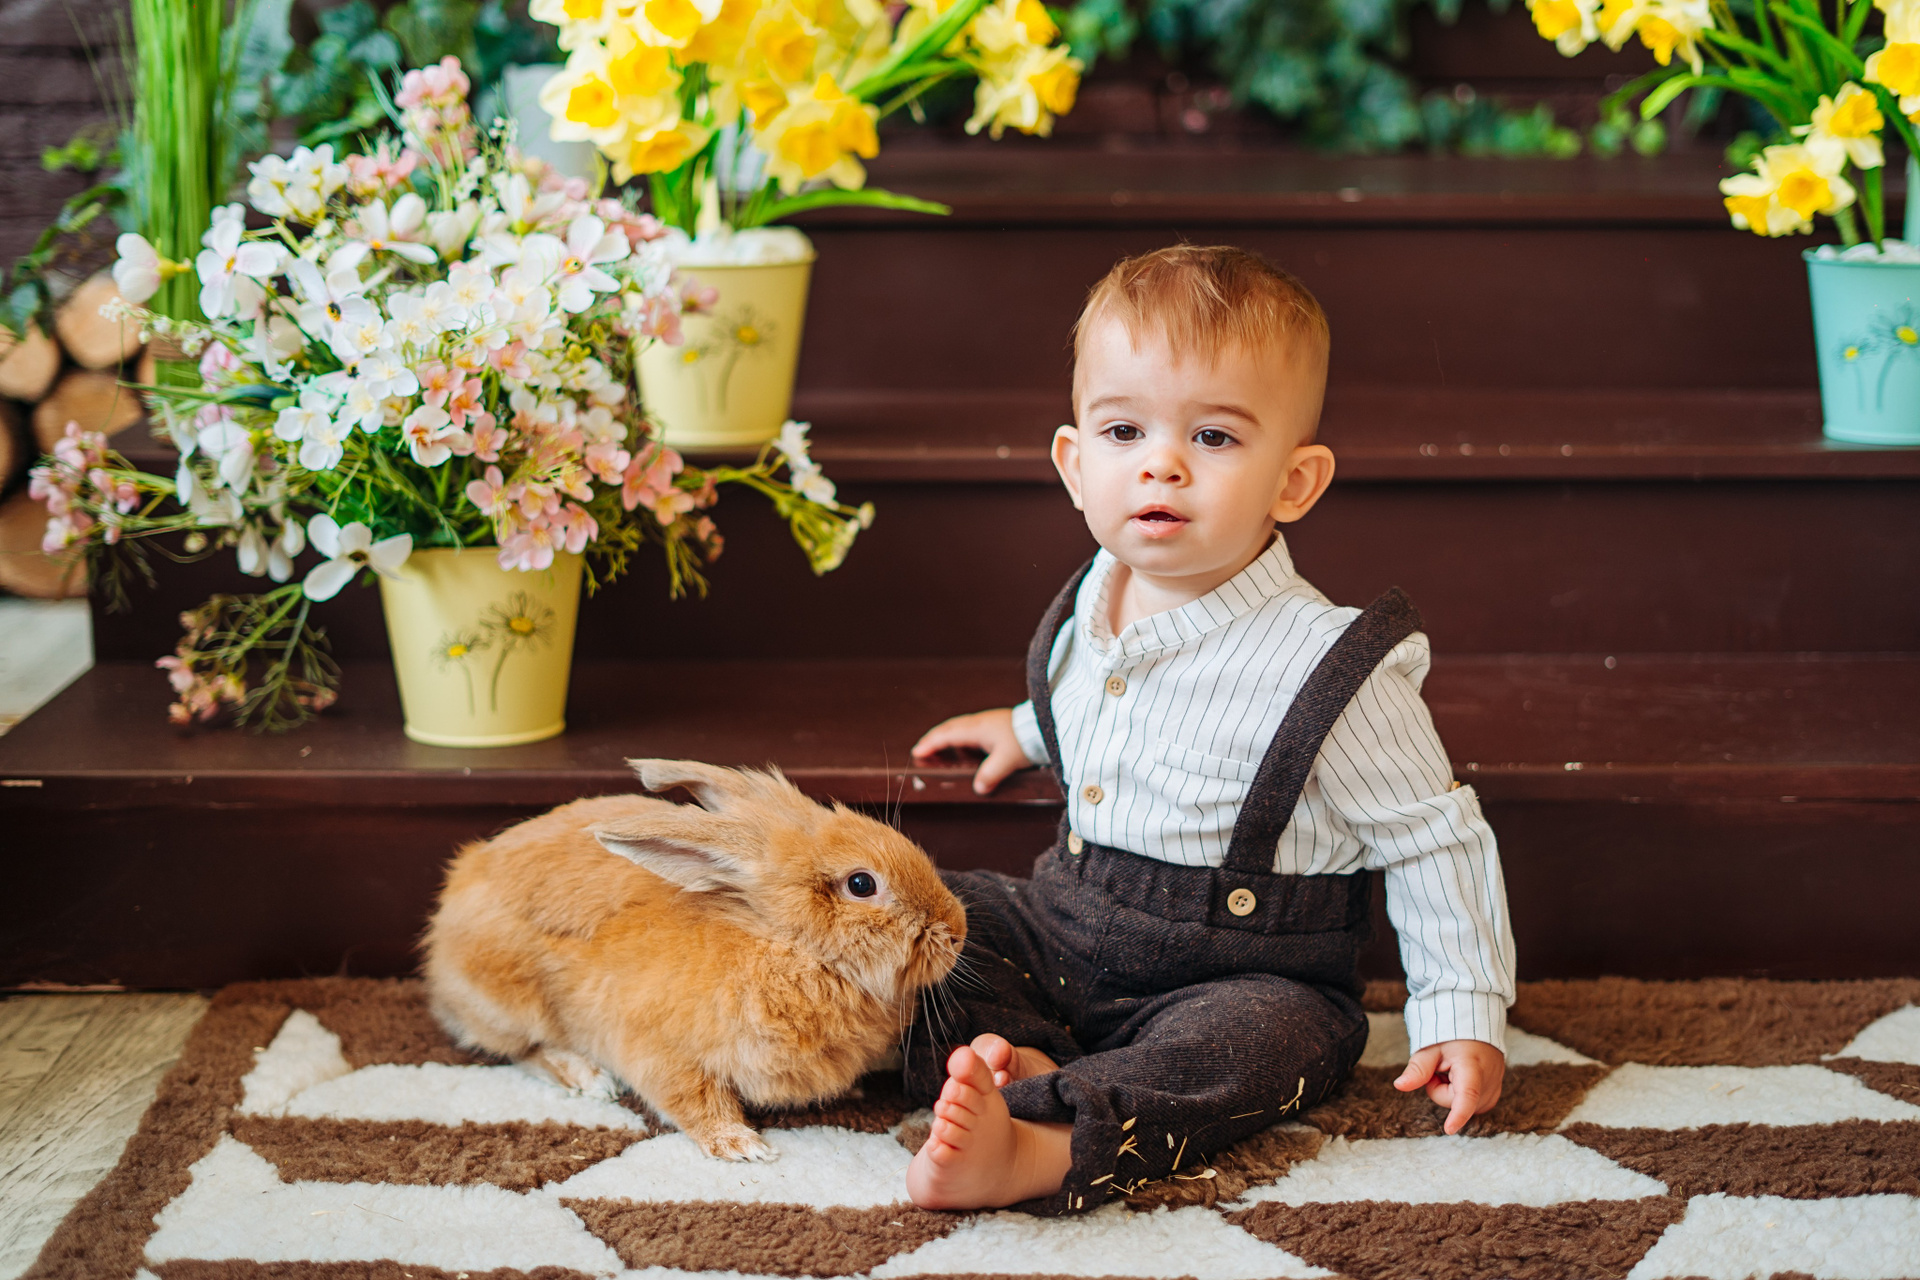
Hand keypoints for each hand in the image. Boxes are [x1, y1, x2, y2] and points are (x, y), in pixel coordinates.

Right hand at [912, 708, 1031, 794]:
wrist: (1044, 726)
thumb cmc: (1026, 740)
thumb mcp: (1007, 761)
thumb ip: (991, 775)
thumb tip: (978, 788)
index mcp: (977, 729)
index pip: (947, 735)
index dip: (931, 744)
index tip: (917, 752)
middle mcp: (979, 723)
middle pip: (949, 728)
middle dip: (934, 738)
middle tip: (922, 749)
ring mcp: (987, 722)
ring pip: (959, 727)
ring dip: (946, 737)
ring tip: (939, 749)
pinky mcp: (995, 725)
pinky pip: (970, 730)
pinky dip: (960, 738)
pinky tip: (964, 749)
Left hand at [1394, 1038, 1505, 1134]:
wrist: (1474, 1023)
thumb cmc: (1450, 1035)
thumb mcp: (1429, 1048)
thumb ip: (1417, 1069)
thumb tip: (1400, 1085)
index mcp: (1471, 1065)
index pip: (1466, 1094)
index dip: (1457, 1113)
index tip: (1449, 1129)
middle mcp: (1489, 1079)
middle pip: (1455, 1102)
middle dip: (1441, 1090)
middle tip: (1440, 1068)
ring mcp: (1495, 1086)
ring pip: (1464, 1106)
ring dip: (1453, 1092)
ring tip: (1453, 1070)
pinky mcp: (1496, 1091)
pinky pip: (1474, 1104)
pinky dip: (1463, 1094)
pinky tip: (1462, 1077)